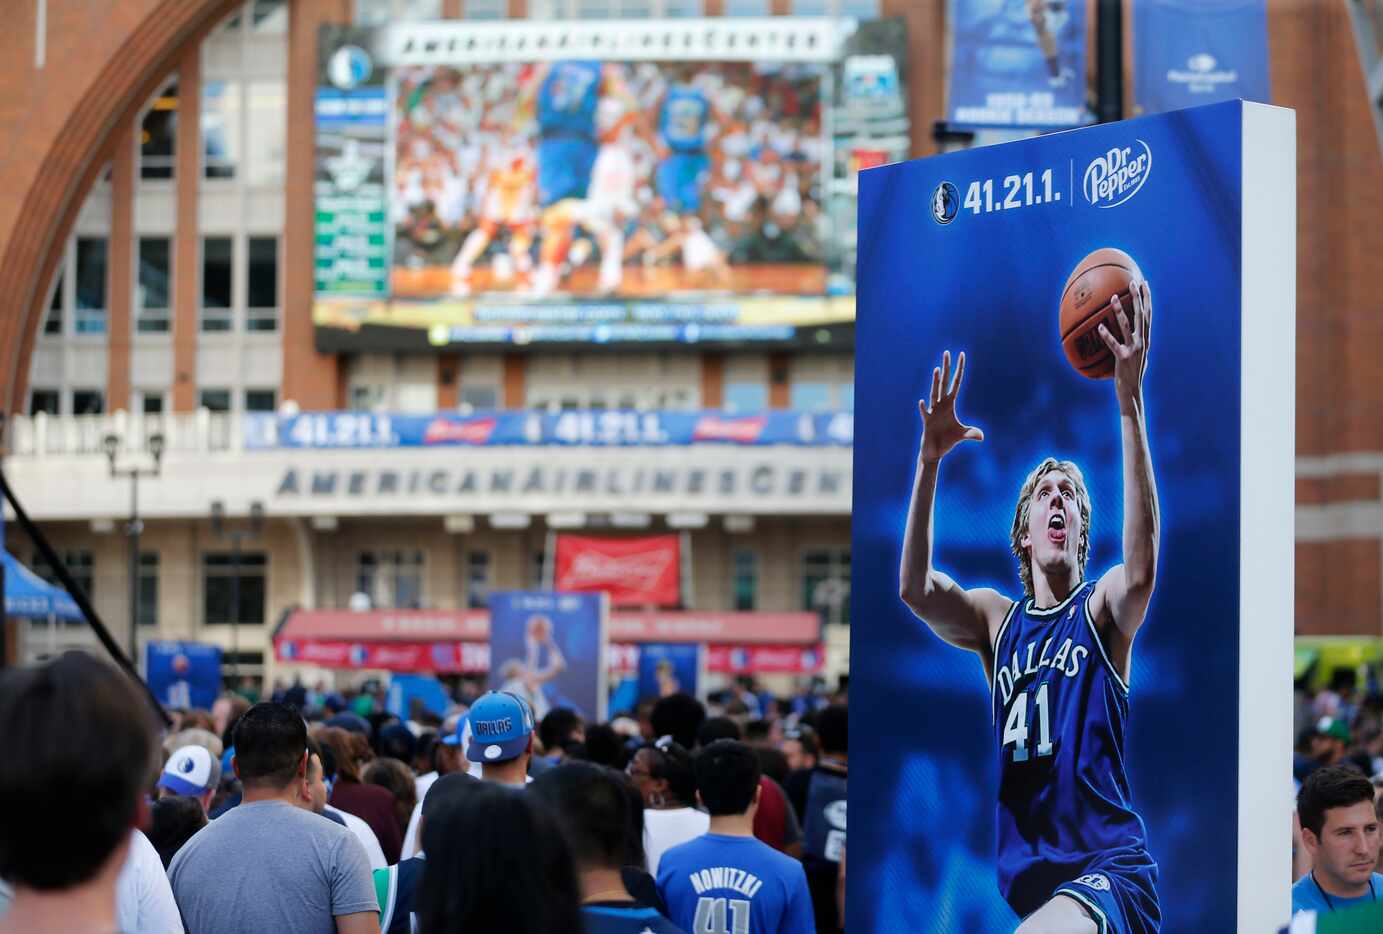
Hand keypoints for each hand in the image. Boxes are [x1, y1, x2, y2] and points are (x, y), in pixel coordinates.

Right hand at [919, 350, 983, 463]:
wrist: (934, 452)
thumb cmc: (947, 440)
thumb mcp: (962, 435)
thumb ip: (972, 433)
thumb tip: (982, 437)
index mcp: (949, 404)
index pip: (956, 383)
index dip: (959, 370)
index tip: (961, 355)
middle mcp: (940, 404)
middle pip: (944, 383)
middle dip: (947, 367)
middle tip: (947, 352)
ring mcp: (933, 412)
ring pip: (934, 393)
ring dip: (936, 382)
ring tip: (938, 370)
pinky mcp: (927, 423)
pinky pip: (926, 414)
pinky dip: (924, 408)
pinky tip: (923, 402)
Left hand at [1097, 279, 1151, 406]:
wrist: (1132, 391)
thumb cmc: (1132, 373)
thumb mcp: (1137, 355)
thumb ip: (1135, 342)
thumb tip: (1129, 333)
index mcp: (1145, 339)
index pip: (1148, 315)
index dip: (1147, 299)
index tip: (1145, 284)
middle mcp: (1142, 341)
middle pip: (1142, 315)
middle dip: (1138, 297)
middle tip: (1133, 282)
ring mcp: (1133, 349)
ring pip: (1127, 325)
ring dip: (1120, 310)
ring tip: (1113, 297)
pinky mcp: (1123, 357)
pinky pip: (1113, 344)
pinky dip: (1107, 335)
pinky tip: (1099, 327)